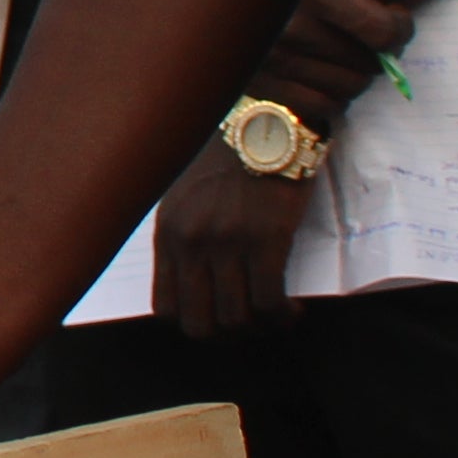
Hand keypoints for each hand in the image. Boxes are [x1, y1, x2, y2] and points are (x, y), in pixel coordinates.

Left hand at [150, 148, 311, 340]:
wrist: (267, 122)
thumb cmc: (229, 155)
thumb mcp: (184, 193)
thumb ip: (184, 234)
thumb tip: (197, 281)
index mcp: (168, 232)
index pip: (165, 308)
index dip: (194, 323)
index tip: (218, 319)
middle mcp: (192, 242)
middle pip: (200, 324)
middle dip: (228, 335)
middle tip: (251, 324)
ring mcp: (227, 243)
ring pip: (236, 319)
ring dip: (259, 327)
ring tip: (276, 316)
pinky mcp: (266, 240)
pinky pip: (269, 302)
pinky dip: (282, 316)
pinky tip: (292, 310)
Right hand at [244, 0, 420, 122]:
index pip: (382, 30)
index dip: (402, 27)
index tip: (396, 15)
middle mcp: (292, 28)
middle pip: (369, 63)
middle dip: (381, 49)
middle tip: (371, 31)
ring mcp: (272, 60)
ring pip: (349, 87)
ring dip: (359, 72)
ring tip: (348, 48)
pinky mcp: (257, 82)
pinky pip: (319, 105)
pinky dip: (335, 95)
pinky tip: (328, 70)